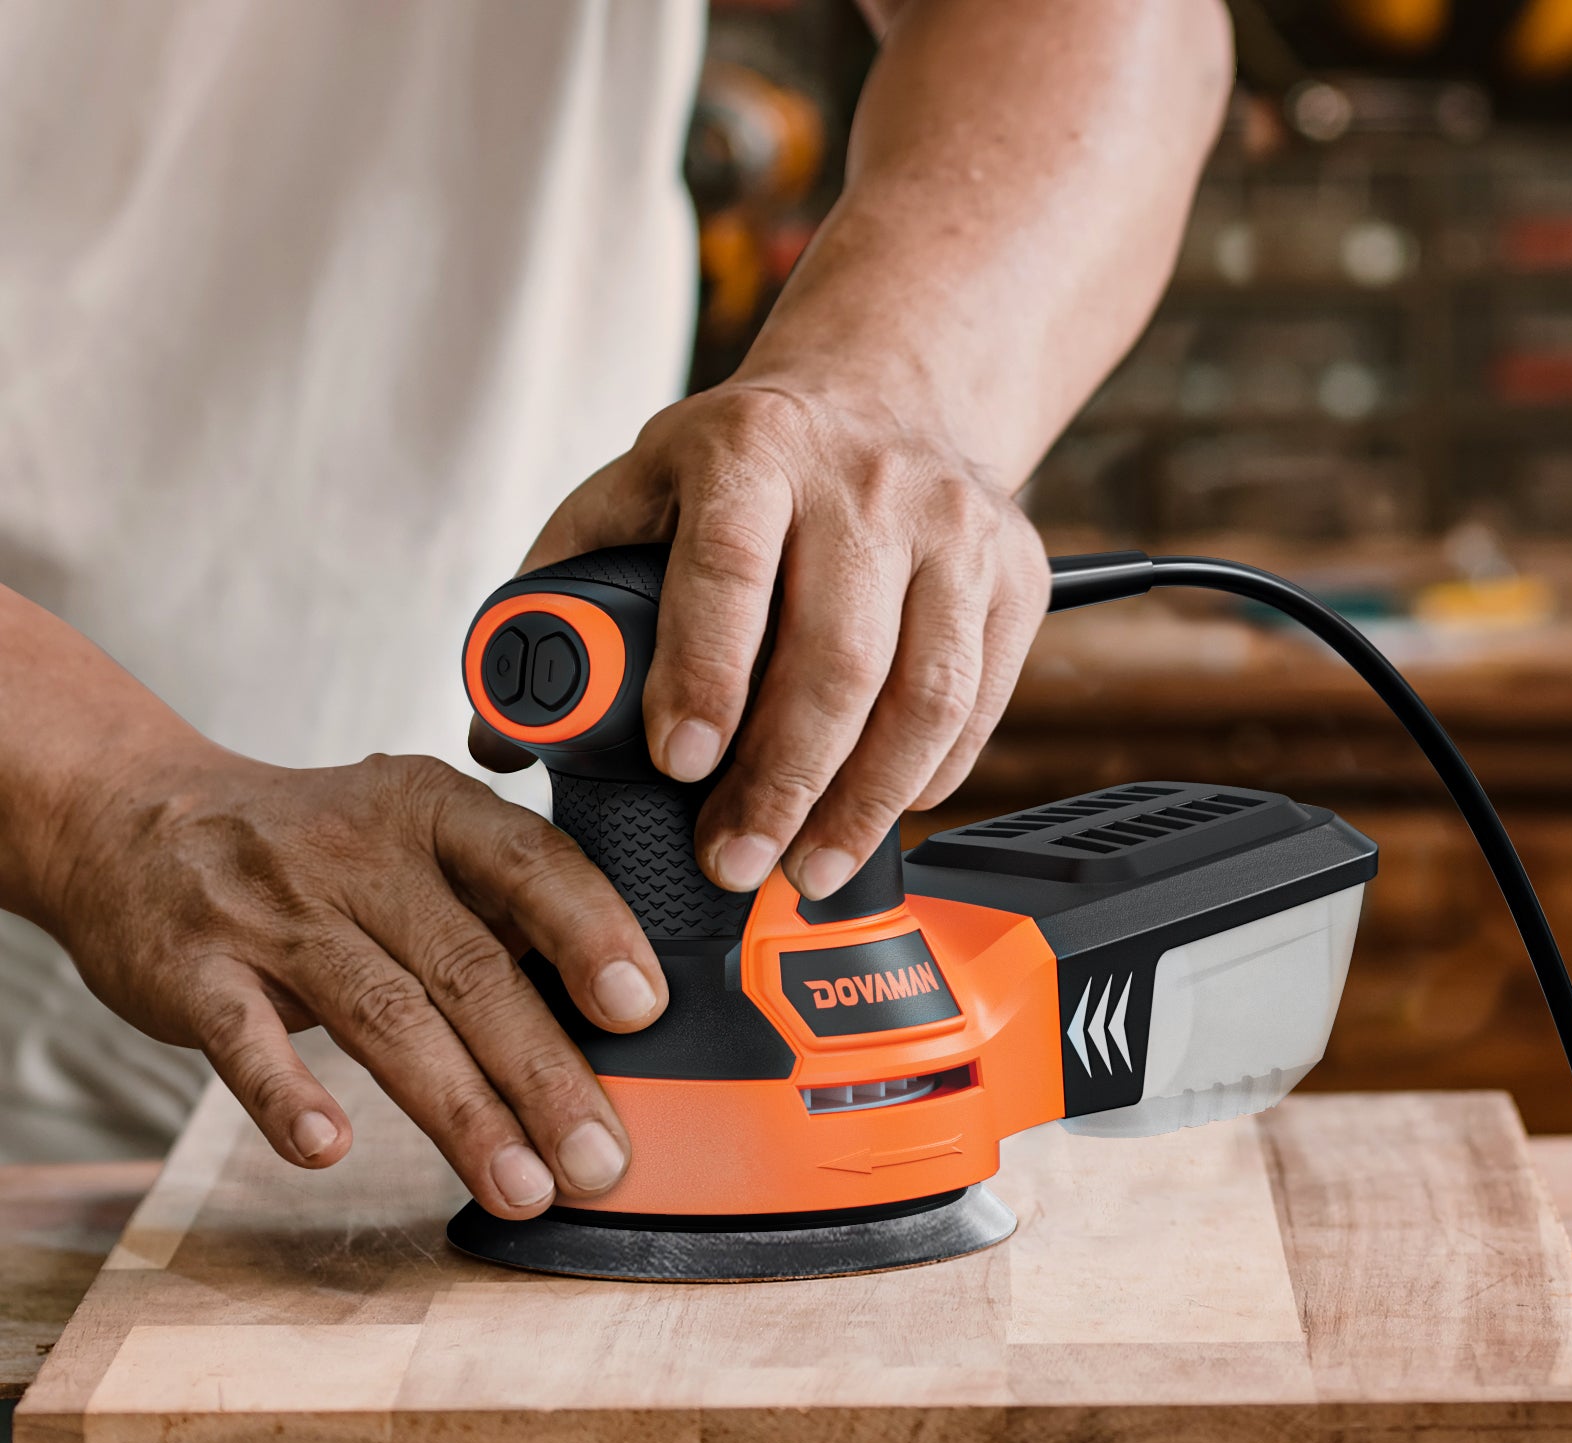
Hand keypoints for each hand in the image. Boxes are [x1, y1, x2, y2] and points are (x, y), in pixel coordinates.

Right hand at [38, 740, 666, 1218]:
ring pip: (381, 1016)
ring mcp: (271, 911)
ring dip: (459, 1111)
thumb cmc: (315, 846)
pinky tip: (327, 1148)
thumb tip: (619, 1007)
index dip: (591, 932)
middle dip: (543, 1071)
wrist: (136, 816)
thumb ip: (500, 905)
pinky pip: (242, 1039)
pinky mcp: (192, 970)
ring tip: (523, 1186)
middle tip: (601, 1156)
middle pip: (468, 966)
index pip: (528, 862)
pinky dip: (285, 1094)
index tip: (644, 1009)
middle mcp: (359, 851)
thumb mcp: (413, 835)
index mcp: (431, 809)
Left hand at [477, 379, 1049, 900]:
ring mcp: (955, 527)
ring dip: (864, 804)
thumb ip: (562, 599)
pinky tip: (876, 812)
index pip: (728, 568)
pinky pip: (981, 703)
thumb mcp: (638, 492)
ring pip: (926, 695)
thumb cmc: (747, 466)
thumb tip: (504, 737)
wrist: (888, 393)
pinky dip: (929, 777)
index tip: (679, 766)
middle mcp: (867, 480)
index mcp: (751, 449)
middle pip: (839, 658)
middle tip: (737, 860)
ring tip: (807, 869)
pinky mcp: (1016, 574)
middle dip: (783, 783)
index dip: (705, 677)